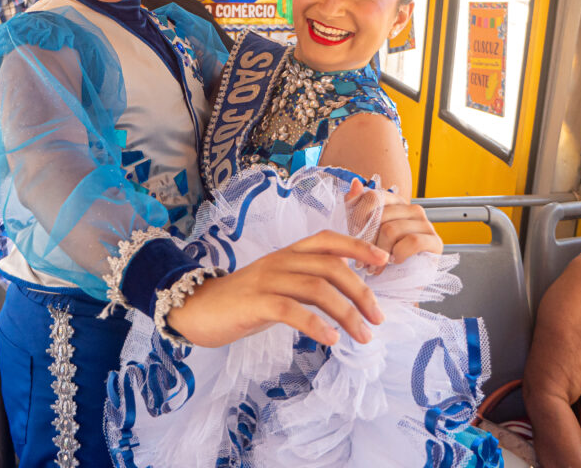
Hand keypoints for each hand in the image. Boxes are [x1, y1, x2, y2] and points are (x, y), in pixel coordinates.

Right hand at [166, 230, 387, 347]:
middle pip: (330, 266)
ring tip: (363, 335)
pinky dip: (316, 324)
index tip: (383, 260)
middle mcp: (280, 261)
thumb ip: (306, 283)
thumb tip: (346, 295)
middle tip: (378, 317)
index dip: (358, 246)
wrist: (197, 309)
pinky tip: (331, 339)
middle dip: (361, 291)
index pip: (327, 240)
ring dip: (346, 313)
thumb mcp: (278, 285)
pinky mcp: (255, 302)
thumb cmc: (243, 301)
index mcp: (288, 253)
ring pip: (317, 287)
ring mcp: (267, 280)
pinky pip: (292, 310)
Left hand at [345, 179, 441, 272]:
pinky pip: (412, 241)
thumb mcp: (357, 230)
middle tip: (363, 259)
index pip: (371, 197)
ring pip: (392, 230)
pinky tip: (395, 262)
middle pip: (380, 216)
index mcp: (395, 201)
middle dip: (367, 241)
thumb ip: (354, 205)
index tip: (354, 239)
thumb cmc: (376, 256)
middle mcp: (412, 209)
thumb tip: (355, 183)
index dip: (357, 219)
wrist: (393, 286)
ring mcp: (426, 224)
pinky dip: (399, 255)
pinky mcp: (436, 242)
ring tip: (375, 267)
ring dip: (380, 253)